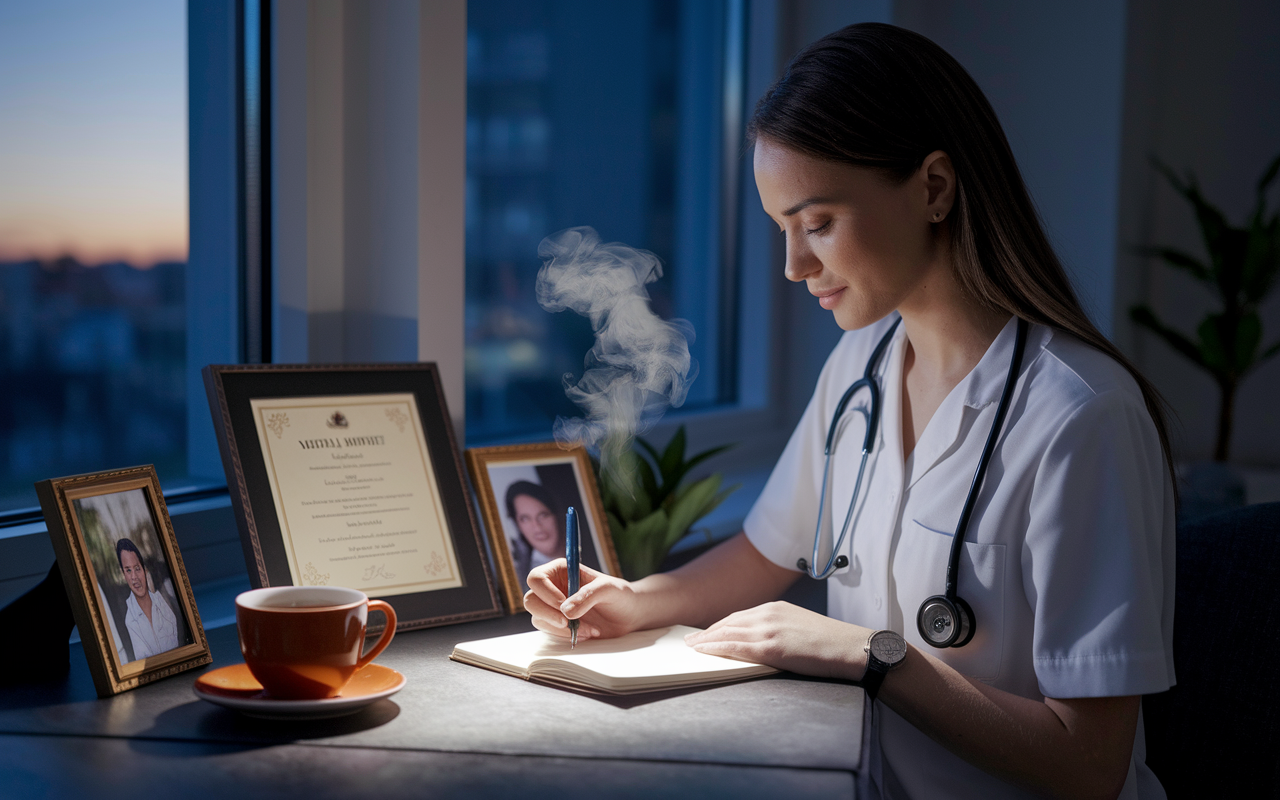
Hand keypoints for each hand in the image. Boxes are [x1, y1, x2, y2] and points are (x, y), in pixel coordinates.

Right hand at [523, 560, 645, 641]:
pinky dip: (566, 635)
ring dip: (562, 628)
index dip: (545, 593)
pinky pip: (549, 632)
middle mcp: (553, 587)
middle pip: (530, 600)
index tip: (563, 605)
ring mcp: (553, 607)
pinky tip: (586, 633)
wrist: (628, 615)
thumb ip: (588, 596)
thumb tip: (565, 611)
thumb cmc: (620, 595)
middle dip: (548, 614)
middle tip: (569, 623)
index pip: (536, 578)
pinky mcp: (557, 624)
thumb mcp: (609, 589)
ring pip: (538, 619)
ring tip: (588, 628)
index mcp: (561, 570)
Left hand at [684, 601, 870, 681]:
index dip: (721, 625)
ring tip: (692, 647)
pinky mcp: (771, 647)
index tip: (707, 632)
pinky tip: (705, 651)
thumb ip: (779, 629)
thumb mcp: (799, 626)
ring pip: (727, 632)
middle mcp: (768, 614)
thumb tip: (763, 642)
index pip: (739, 616)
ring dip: (706, 640)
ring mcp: (769, 629)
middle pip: (729, 622)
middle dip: (708, 632)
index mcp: (776, 608)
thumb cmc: (830, 641)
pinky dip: (716, 647)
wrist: (850, 647)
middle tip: (691, 640)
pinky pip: (735, 646)